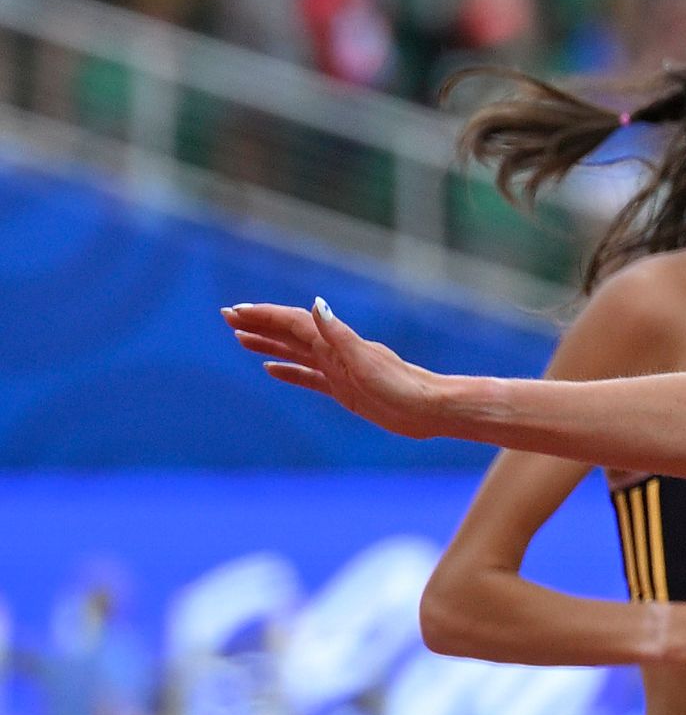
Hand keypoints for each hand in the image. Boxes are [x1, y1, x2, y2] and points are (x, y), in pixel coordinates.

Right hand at [222, 296, 461, 438]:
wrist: (430, 410)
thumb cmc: (402, 386)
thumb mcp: (366, 360)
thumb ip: (338, 334)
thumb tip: (315, 304)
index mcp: (335, 342)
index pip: (292, 323)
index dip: (264, 315)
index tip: (235, 312)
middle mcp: (334, 352)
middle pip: (288, 333)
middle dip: (258, 324)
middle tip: (227, 317)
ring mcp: (338, 370)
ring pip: (294, 352)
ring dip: (267, 343)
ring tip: (239, 338)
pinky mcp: (344, 390)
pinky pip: (308, 378)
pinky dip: (288, 371)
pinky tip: (270, 369)